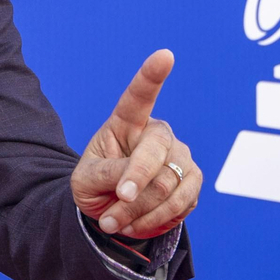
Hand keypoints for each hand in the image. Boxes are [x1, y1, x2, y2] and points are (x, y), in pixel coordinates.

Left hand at [72, 50, 202, 239]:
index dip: (151, 76)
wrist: (112, 209)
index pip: (139, 97)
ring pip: (170, 184)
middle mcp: (158, 134)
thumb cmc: (95, 184)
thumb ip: (107, 175)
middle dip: (135, 185)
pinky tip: (136, 223)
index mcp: (125, 123)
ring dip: (140, 211)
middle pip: (156, 152)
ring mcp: (180, 155)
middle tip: (115, 207)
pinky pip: (182, 202)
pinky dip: (155, 220)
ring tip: (115, 222)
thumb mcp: (86, 180)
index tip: (165, 56)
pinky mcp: (193, 180)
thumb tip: (132, 186)